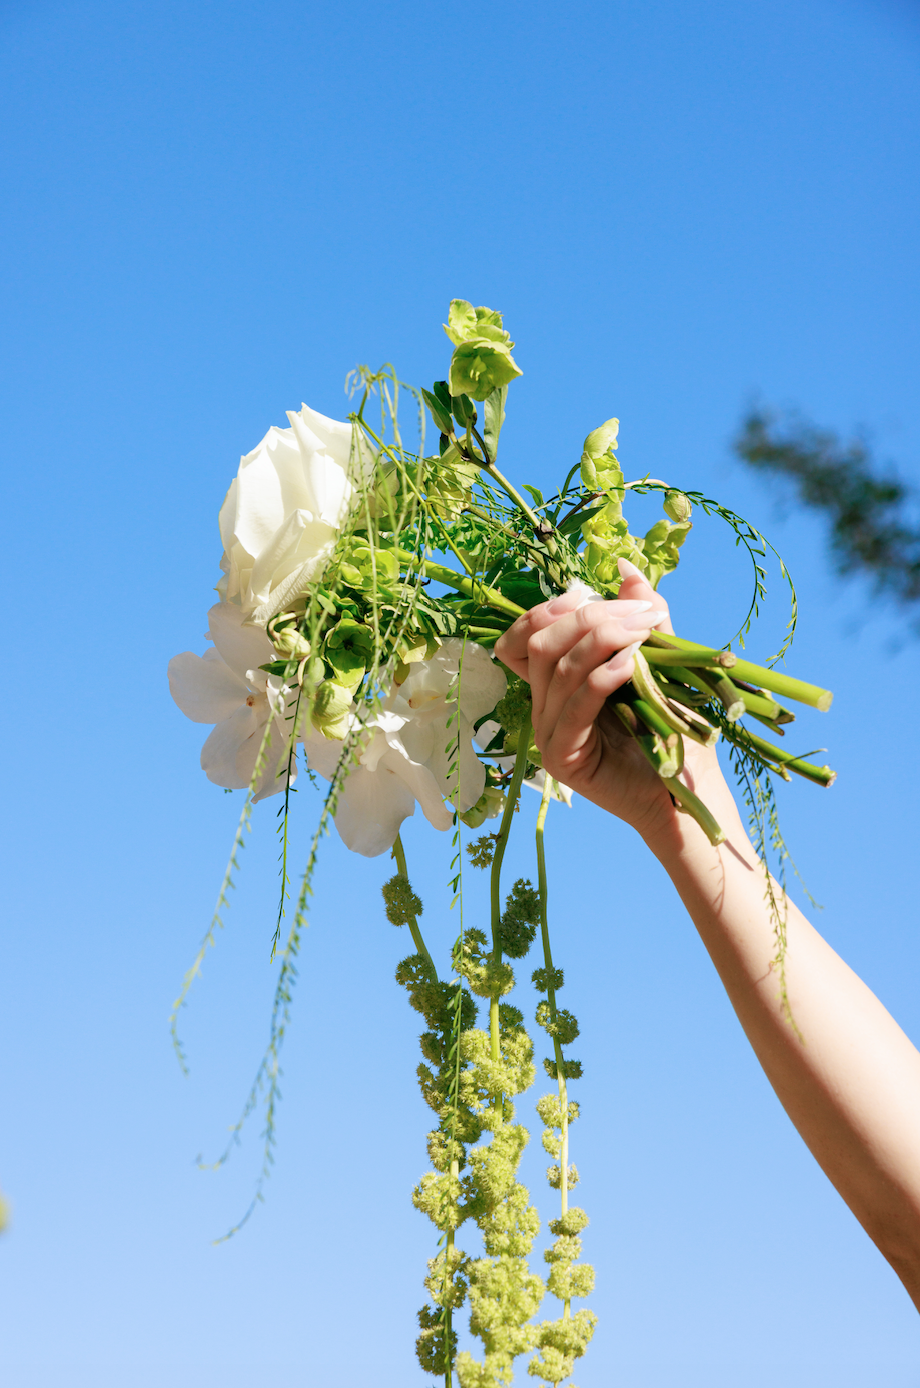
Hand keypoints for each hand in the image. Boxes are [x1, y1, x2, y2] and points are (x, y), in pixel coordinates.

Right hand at [494, 559, 731, 845]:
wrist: (685, 794)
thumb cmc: (670, 732)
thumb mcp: (654, 663)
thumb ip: (639, 618)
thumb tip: (626, 568)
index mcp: (553, 685)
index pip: (523, 635)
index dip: (554, 606)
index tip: (606, 593)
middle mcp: (541, 708)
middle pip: (539, 642)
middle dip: (591, 615)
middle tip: (643, 614)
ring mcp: (548, 734)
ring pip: (556, 666)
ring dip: (604, 637)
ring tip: (647, 631)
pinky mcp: (565, 757)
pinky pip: (576, 703)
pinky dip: (603, 674)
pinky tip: (631, 662)